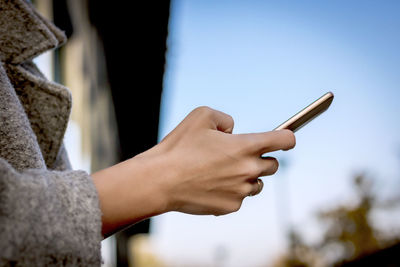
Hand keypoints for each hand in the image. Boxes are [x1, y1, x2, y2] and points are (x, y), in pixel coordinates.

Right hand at [146, 106, 295, 215]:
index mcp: (245, 146)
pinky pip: (240, 198)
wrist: (160, 180)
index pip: (284, 140)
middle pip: (273, 165)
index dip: (287, 137)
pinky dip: (231, 192)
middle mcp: (248, 170)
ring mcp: (241, 191)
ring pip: (257, 184)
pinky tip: (211, 186)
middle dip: (261, 159)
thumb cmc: (179, 146)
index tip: (286, 139)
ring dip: (247, 177)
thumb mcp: (201, 116)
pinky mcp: (231, 207)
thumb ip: (225, 119)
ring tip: (222, 172)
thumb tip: (233, 131)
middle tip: (240, 156)